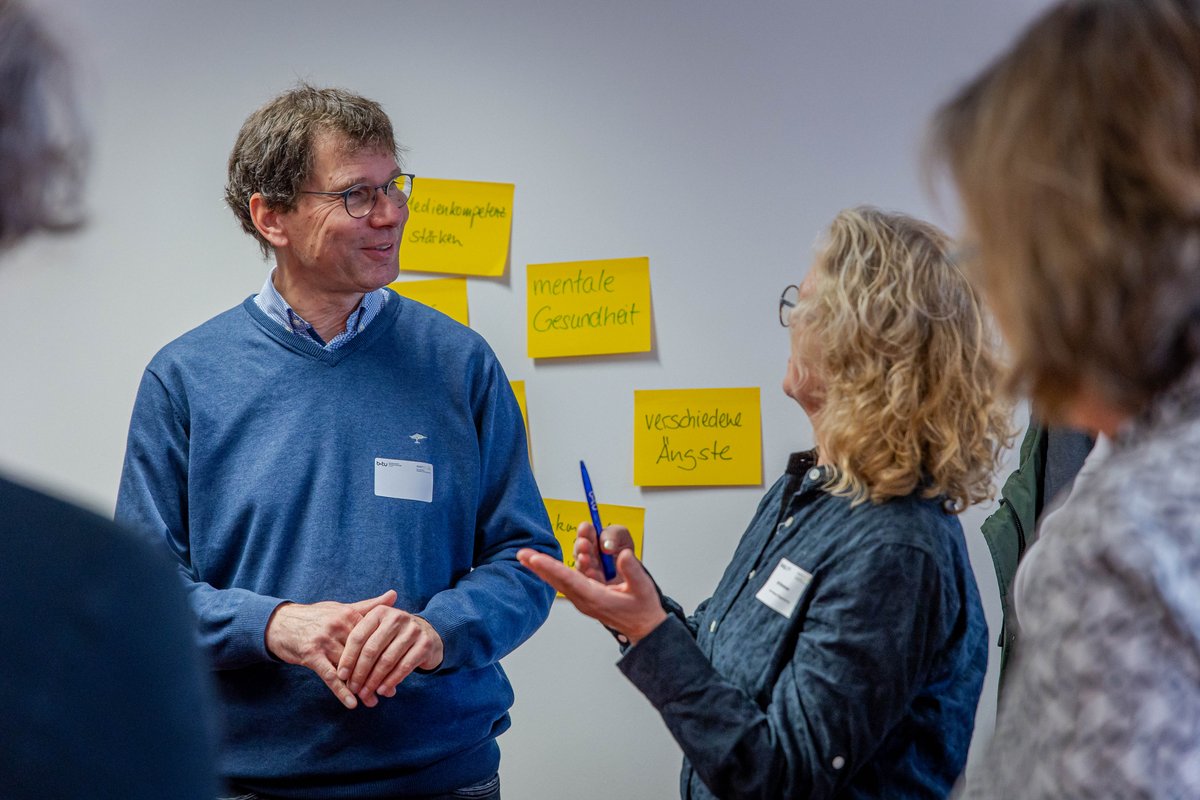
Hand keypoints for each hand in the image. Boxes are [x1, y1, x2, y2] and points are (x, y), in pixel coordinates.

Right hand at [265, 589, 397, 708]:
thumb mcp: (341, 608)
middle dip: (377, 674)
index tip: (400, 669)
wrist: (280, 622)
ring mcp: (324, 641)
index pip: (374, 639)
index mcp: (349, 615)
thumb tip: (394, 594)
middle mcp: (338, 626)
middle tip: (390, 691)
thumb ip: (369, 606)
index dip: (386, 655)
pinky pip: (330, 676)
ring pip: (349, 667)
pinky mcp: (311, 654)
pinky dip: (342, 691)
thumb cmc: (315, 616)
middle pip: (363, 655)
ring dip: (361, 687)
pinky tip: (352, 703)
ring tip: (373, 701)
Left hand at [337, 606, 443, 707]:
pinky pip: (404, 666)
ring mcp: (413, 630)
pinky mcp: (425, 644)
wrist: (427, 633)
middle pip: (372, 649)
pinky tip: (382, 690)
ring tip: (365, 693)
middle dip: (360, 672)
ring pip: (387, 660)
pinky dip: (391, 681)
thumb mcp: (376, 630)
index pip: (358, 636)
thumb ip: (357, 644)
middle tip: (353, 688)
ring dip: (374, 680)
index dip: (348, 658)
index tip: (341, 676)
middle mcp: (397, 617)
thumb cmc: (392, 636)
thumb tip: (337, 673)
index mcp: (379, 612)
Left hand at [518, 528, 666, 644]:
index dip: (552, 568)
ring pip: (566, 572)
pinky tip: (578, 545)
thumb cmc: (642, 610)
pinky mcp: (587, 591)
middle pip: (558, 578)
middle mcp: (585, 598)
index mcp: (595, 599)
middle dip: (540, 564)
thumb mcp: (643, 589)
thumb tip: (622, 555)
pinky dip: (573, 559)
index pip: (569, 580)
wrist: (644, 627)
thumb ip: (632, 571)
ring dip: (567, 552)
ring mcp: (584, 595)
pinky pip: (574, 574)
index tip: (536, 559)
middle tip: (523, 553)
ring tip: (578, 533)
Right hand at [573, 521, 635, 583]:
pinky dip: (591, 577)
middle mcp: (587, 553)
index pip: (585, 531)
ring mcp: (588, 569)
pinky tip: (592, 573)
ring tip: (585, 559)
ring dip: (583, 562)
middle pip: (580, 549)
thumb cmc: (624, 552)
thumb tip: (606, 545)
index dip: (584, 530)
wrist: (633, 574)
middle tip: (584, 544)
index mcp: (592, 538)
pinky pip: (589, 582)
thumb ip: (614, 535)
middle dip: (581, 546)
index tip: (585, 528)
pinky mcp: (592, 585)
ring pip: (582, 566)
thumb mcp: (622, 536)